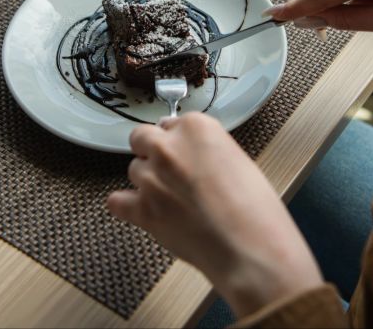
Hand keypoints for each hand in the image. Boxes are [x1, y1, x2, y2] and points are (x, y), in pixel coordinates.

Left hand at [108, 113, 322, 317]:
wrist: (250, 248)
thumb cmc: (255, 210)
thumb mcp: (237, 160)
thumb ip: (205, 150)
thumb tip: (192, 155)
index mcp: (196, 128)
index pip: (171, 123)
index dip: (177, 140)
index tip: (183, 152)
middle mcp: (168, 148)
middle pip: (142, 139)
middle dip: (153, 152)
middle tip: (171, 171)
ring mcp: (151, 178)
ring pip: (134, 170)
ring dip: (147, 182)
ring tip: (172, 201)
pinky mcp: (141, 209)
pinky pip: (117, 201)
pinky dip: (125, 206)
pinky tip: (138, 210)